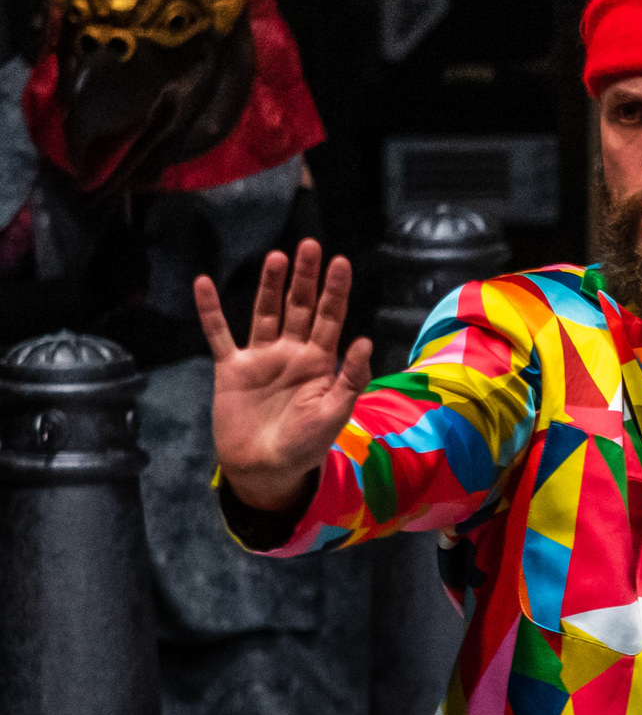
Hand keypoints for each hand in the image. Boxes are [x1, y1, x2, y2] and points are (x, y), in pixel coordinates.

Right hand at [195, 239, 372, 513]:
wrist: (265, 468)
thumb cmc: (306, 444)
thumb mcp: (335, 412)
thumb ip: (351, 378)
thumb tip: (365, 339)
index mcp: (320, 361)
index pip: (330, 317)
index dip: (335, 290)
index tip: (341, 262)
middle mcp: (291, 353)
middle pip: (300, 307)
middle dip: (306, 278)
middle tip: (311, 245)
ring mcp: (261, 358)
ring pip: (265, 313)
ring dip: (270, 286)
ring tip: (277, 257)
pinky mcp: (231, 369)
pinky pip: (218, 334)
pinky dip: (210, 310)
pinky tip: (203, 283)